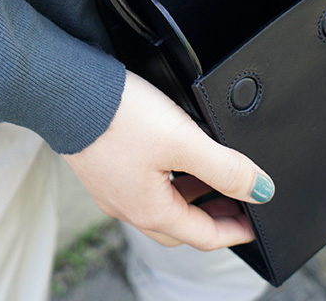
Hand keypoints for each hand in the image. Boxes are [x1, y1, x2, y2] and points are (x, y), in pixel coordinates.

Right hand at [61, 72, 273, 249]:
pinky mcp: (98, 168)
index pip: (204, 235)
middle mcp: (126, 207)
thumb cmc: (117, 116)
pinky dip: (163, 182)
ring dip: (187, 198)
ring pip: (157, 206)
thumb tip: (260, 191)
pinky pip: (138, 187)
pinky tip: (169, 158)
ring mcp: (109, 189)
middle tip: (235, 201)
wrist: (65, 90)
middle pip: (178, 226)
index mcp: (150, 210)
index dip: (236, 231)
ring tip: (208, 177)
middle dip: (211, 217)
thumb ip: (226, 167)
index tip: (255, 223)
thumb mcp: (184, 141)